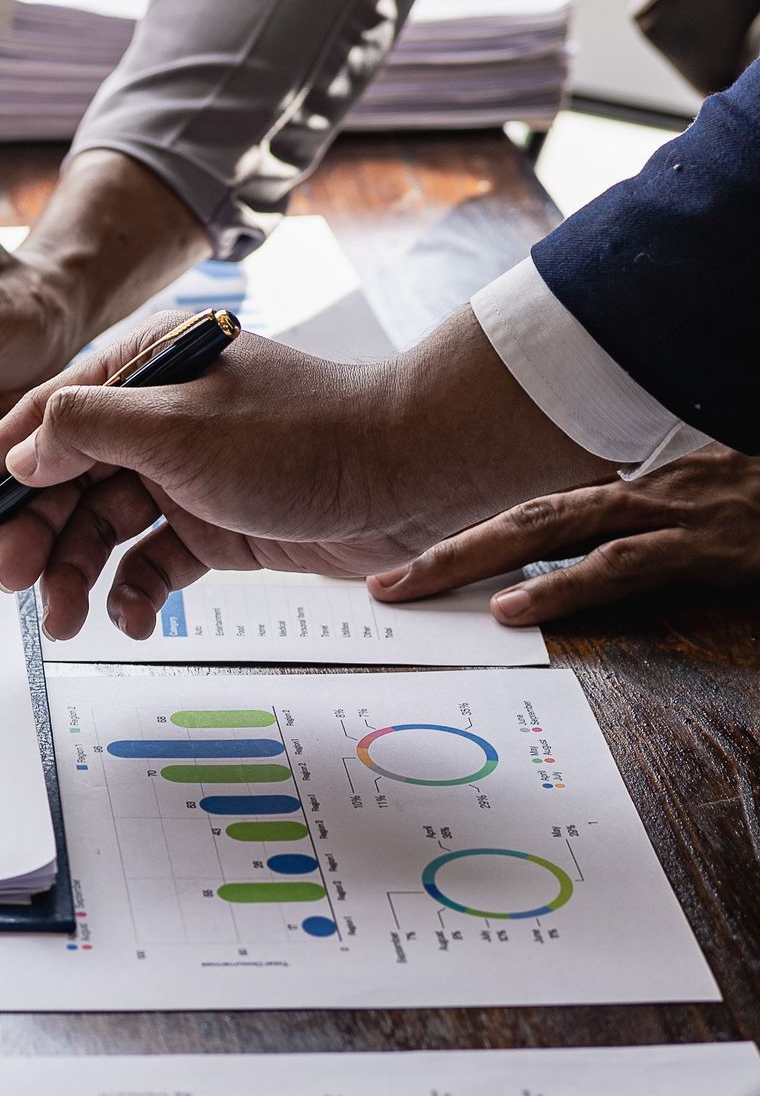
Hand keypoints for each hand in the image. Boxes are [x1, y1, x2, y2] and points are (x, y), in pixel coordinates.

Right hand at [0, 308, 611, 642]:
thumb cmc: (305, 436)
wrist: (412, 474)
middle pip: (66, 482)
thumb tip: (22, 452)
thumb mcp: (180, 428)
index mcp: (142, 371)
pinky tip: (133, 618)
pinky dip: (135, 591)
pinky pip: (153, 559)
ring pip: (105, 528)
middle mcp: (158, 418)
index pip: (42, 421)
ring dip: (80, 574)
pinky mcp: (218, 519)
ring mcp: (188, 471)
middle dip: (36, 538)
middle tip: (17, 589)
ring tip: (70, 622)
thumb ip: (87, 432)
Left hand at [372, 443, 759, 628]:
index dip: (473, 530)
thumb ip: (653, 546)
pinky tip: (512, 609)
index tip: (410, 560)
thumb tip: (597, 576)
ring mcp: (675, 510)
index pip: (542, 504)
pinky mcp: (707, 544)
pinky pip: (621, 565)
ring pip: (549, 527)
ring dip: (471, 557)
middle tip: (379, 584)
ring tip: (410, 588)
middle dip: (444, 546)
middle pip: (522, 512)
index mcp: (644, 486)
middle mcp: (647, 488)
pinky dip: (562, 587)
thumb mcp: (716, 522)